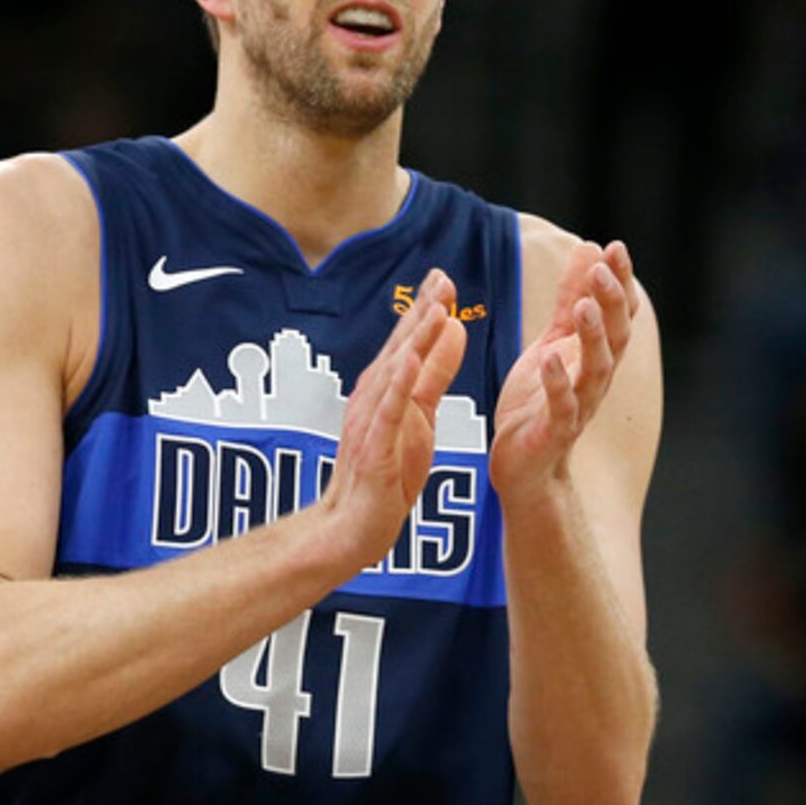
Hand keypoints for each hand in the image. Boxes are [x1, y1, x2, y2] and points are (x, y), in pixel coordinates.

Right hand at [319, 268, 468, 569]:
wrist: (352, 527)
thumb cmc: (386, 473)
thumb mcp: (421, 414)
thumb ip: (434, 372)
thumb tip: (452, 327)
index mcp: (387, 388)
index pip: (408, 342)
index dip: (426, 309)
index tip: (443, 276)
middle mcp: (374, 398)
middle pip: (400, 348)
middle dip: (421, 312)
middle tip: (442, 277)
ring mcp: (371, 423)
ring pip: (394, 374)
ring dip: (412, 340)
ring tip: (434, 308)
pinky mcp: (374, 450)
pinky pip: (386, 414)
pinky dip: (397, 387)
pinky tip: (409, 362)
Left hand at [490, 239, 637, 501]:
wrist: (524, 466)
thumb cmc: (538, 401)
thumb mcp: (553, 342)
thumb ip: (571, 301)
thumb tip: (589, 249)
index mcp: (594, 355)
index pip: (617, 313)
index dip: (620, 282)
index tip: (616, 247)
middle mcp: (594, 379)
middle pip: (615, 337)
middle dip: (612, 302)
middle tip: (604, 268)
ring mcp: (578, 406)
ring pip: (597, 369)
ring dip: (593, 337)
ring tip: (586, 306)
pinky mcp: (554, 431)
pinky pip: (562, 407)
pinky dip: (558, 383)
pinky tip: (550, 360)